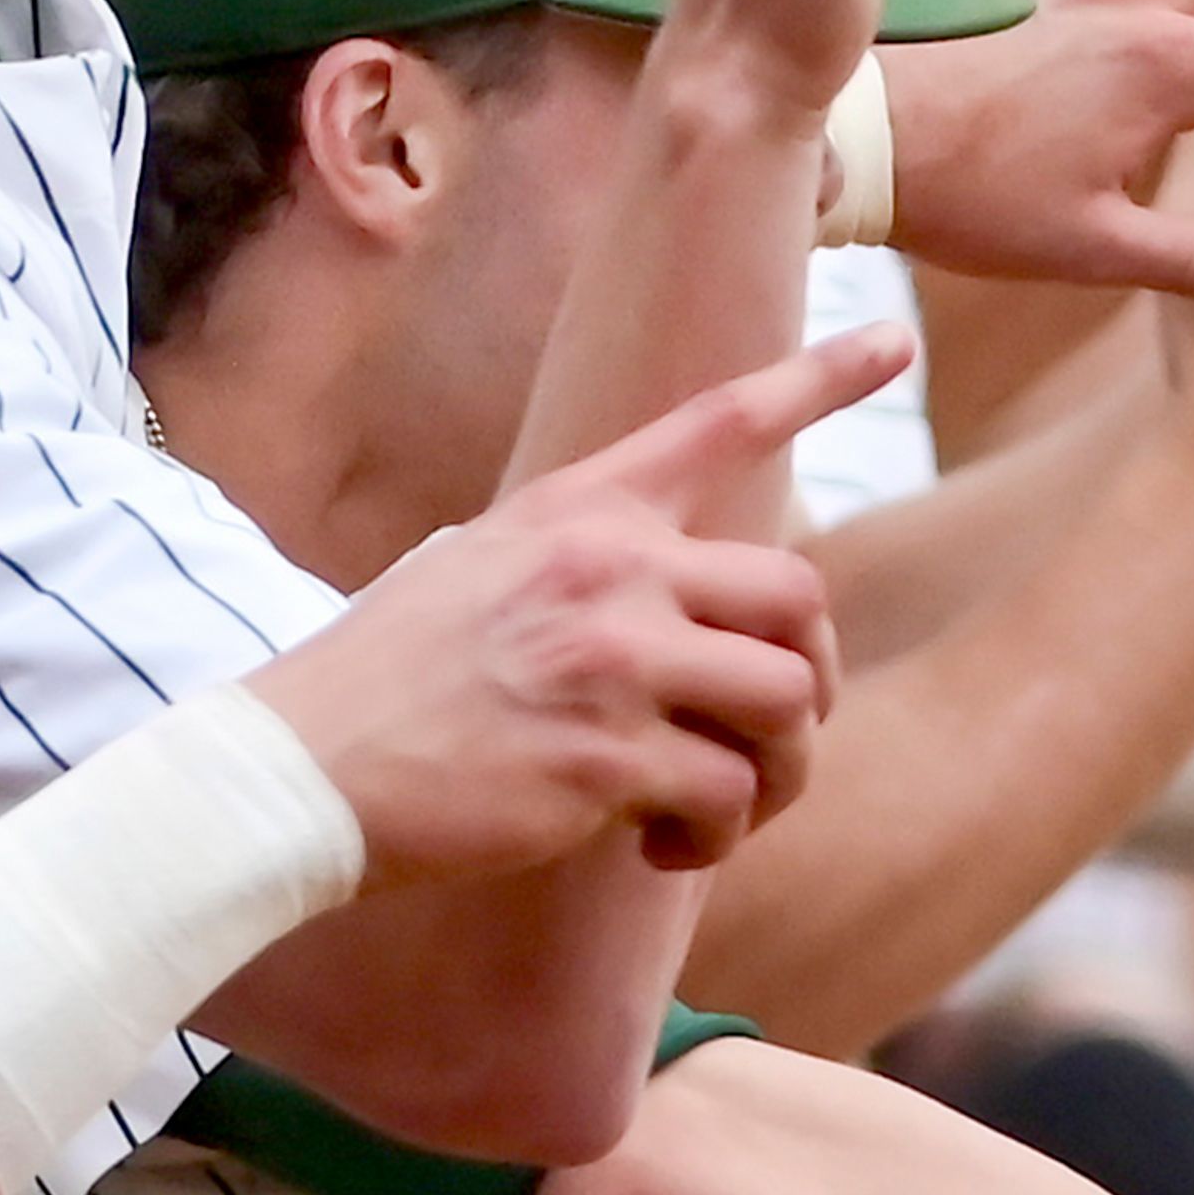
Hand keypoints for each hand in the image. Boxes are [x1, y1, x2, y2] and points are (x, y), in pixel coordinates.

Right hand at [252, 329, 894, 879]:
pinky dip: (715, 840)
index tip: (894, 340)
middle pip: (802, 595)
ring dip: (781, 774)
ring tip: (718, 814)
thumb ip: (578, 562)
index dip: (819, 376)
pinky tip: (662, 854)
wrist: (299, 770)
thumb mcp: (478, 568)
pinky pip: (729, 793)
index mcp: (578, 509)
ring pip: (789, 701)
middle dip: (816, 679)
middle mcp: (609, 565)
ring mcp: (611, 658)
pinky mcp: (606, 758)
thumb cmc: (387, 683)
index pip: (721, 419)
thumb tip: (659, 590)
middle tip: (774, 738)